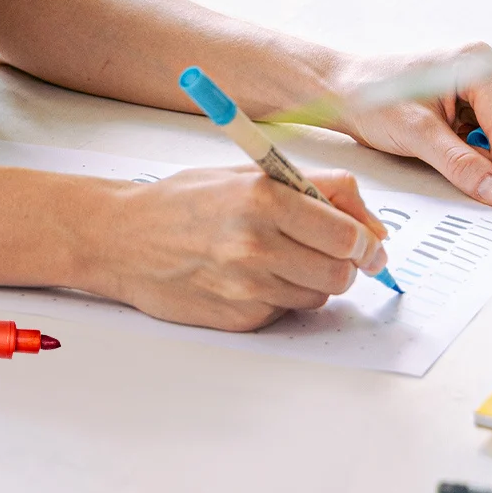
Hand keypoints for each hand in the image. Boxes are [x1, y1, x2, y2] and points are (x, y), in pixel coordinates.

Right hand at [94, 167, 390, 332]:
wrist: (121, 239)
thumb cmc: (180, 203)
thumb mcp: (244, 174)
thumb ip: (311, 189)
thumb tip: (370, 225)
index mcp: (262, 197)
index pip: (348, 233)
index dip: (366, 240)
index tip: (368, 242)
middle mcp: (256, 244)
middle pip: (343, 271)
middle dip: (346, 263)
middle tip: (331, 252)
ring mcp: (247, 286)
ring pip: (319, 295)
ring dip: (311, 280)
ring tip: (275, 259)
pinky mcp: (239, 317)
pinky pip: (285, 311)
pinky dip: (279, 297)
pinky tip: (247, 277)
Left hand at [331, 46, 491, 212]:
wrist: (342, 89)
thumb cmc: (371, 99)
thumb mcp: (414, 134)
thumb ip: (459, 164)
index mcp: (477, 65)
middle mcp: (490, 70)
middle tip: (475, 178)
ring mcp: (488, 86)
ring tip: (449, 151)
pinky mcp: (478, 103)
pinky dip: (484, 152)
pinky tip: (450, 146)